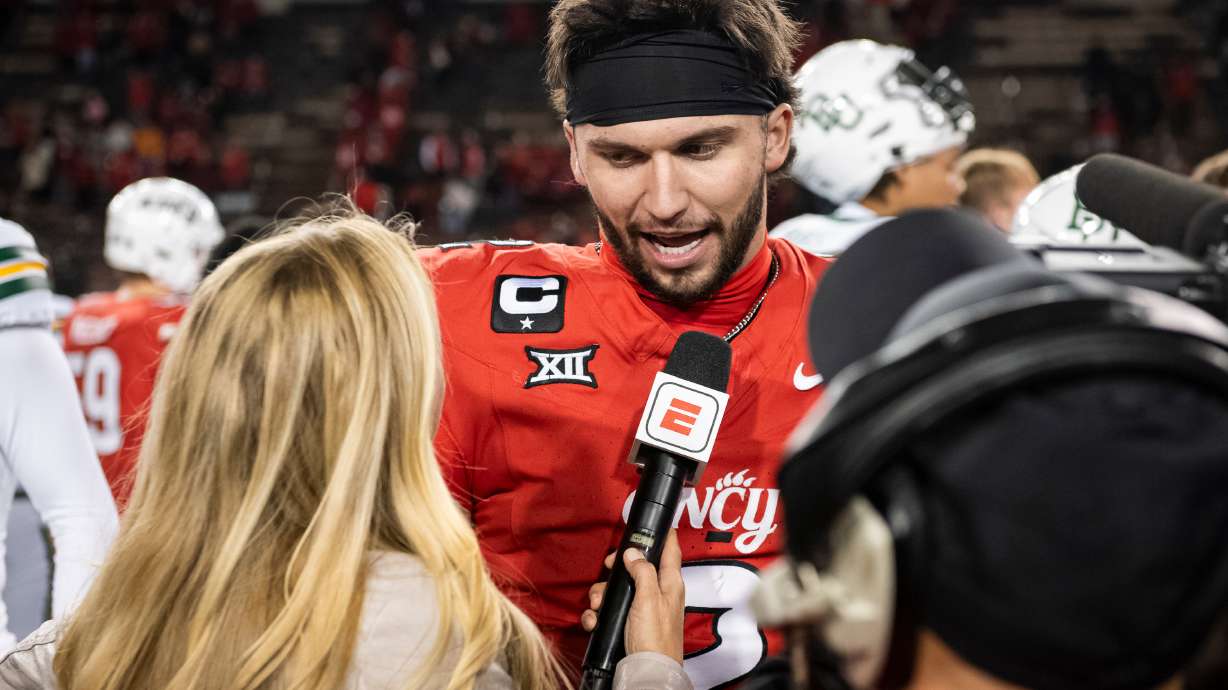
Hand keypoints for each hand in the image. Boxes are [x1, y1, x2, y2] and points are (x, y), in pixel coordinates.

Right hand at [580, 530, 685, 663]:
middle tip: (609, 567)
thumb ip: (642, 571)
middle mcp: (658, 592)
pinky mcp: (630, 622)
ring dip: (602, 593)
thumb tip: (633, 552)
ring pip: (619, 588)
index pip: (671, 550)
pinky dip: (600, 613)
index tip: (652, 524)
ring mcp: (643, 607)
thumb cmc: (655, 637)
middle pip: (638, 566)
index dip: (663, 535)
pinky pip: (612, 609)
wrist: (648, 670)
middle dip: (618, 567)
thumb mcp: (649, 598)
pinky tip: (594, 620)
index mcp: (670, 583)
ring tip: (597, 604)